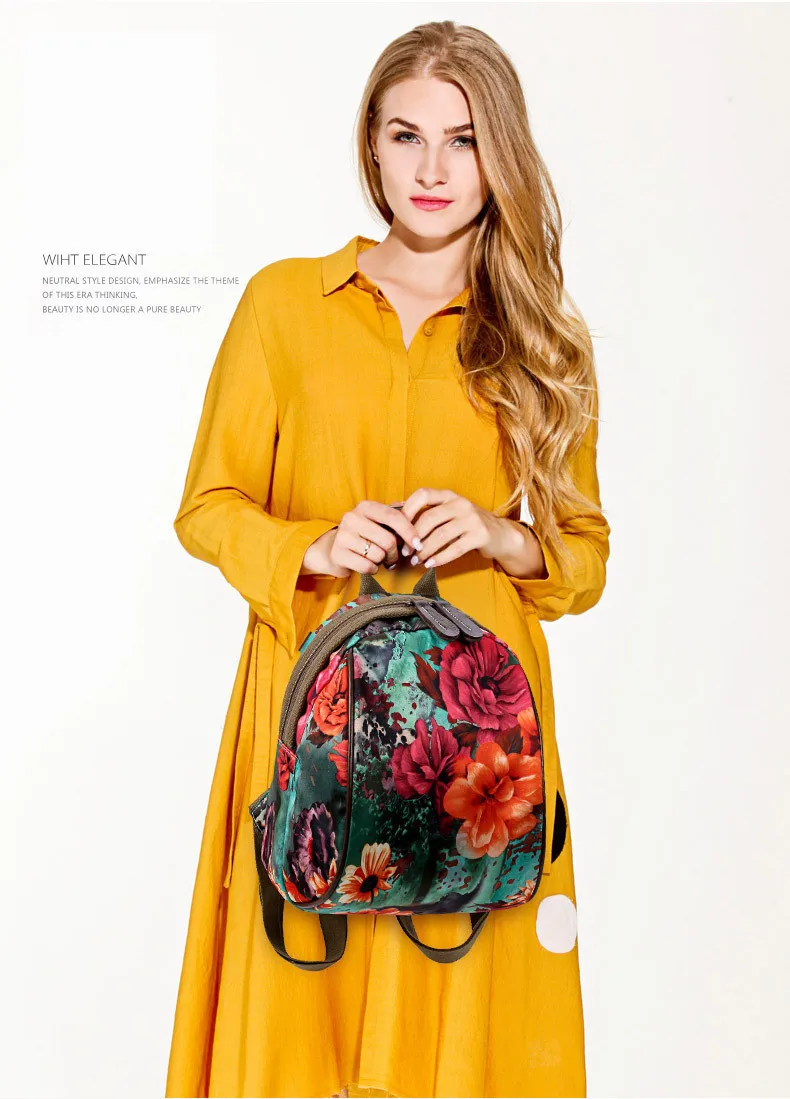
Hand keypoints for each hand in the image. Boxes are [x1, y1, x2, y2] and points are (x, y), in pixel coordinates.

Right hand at [304, 500, 419, 577]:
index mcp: (366, 506)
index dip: (409, 531)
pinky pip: (367, 566)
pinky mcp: (337, 554)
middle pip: (388, 540)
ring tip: (379, 559)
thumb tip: (418, 513)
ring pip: (378, 554)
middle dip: (395, 553)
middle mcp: (352, 517)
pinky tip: (369, 565)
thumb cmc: (364, 535)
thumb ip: (397, 517)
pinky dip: (373, 569)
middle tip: (394, 557)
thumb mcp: (378, 521)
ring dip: (383, 561)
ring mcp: (343, 535)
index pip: (393, 517)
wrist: (335, 549)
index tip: (418, 544)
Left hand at [399, 488, 514, 568]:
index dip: (407, 510)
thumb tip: (394, 507)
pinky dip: (440, 558)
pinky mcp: (480, 535)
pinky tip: (430, 564)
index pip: (423, 494)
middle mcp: (461, 503)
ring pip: (441, 535)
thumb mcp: (448, 511)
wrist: (500, 534)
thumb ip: (425, 509)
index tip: (398, 528)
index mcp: (449, 495)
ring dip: (425, 551)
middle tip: (406, 552)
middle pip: (429, 518)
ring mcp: (472, 519)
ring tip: (416, 561)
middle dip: (414, 537)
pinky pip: (455, 548)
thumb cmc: (467, 524)